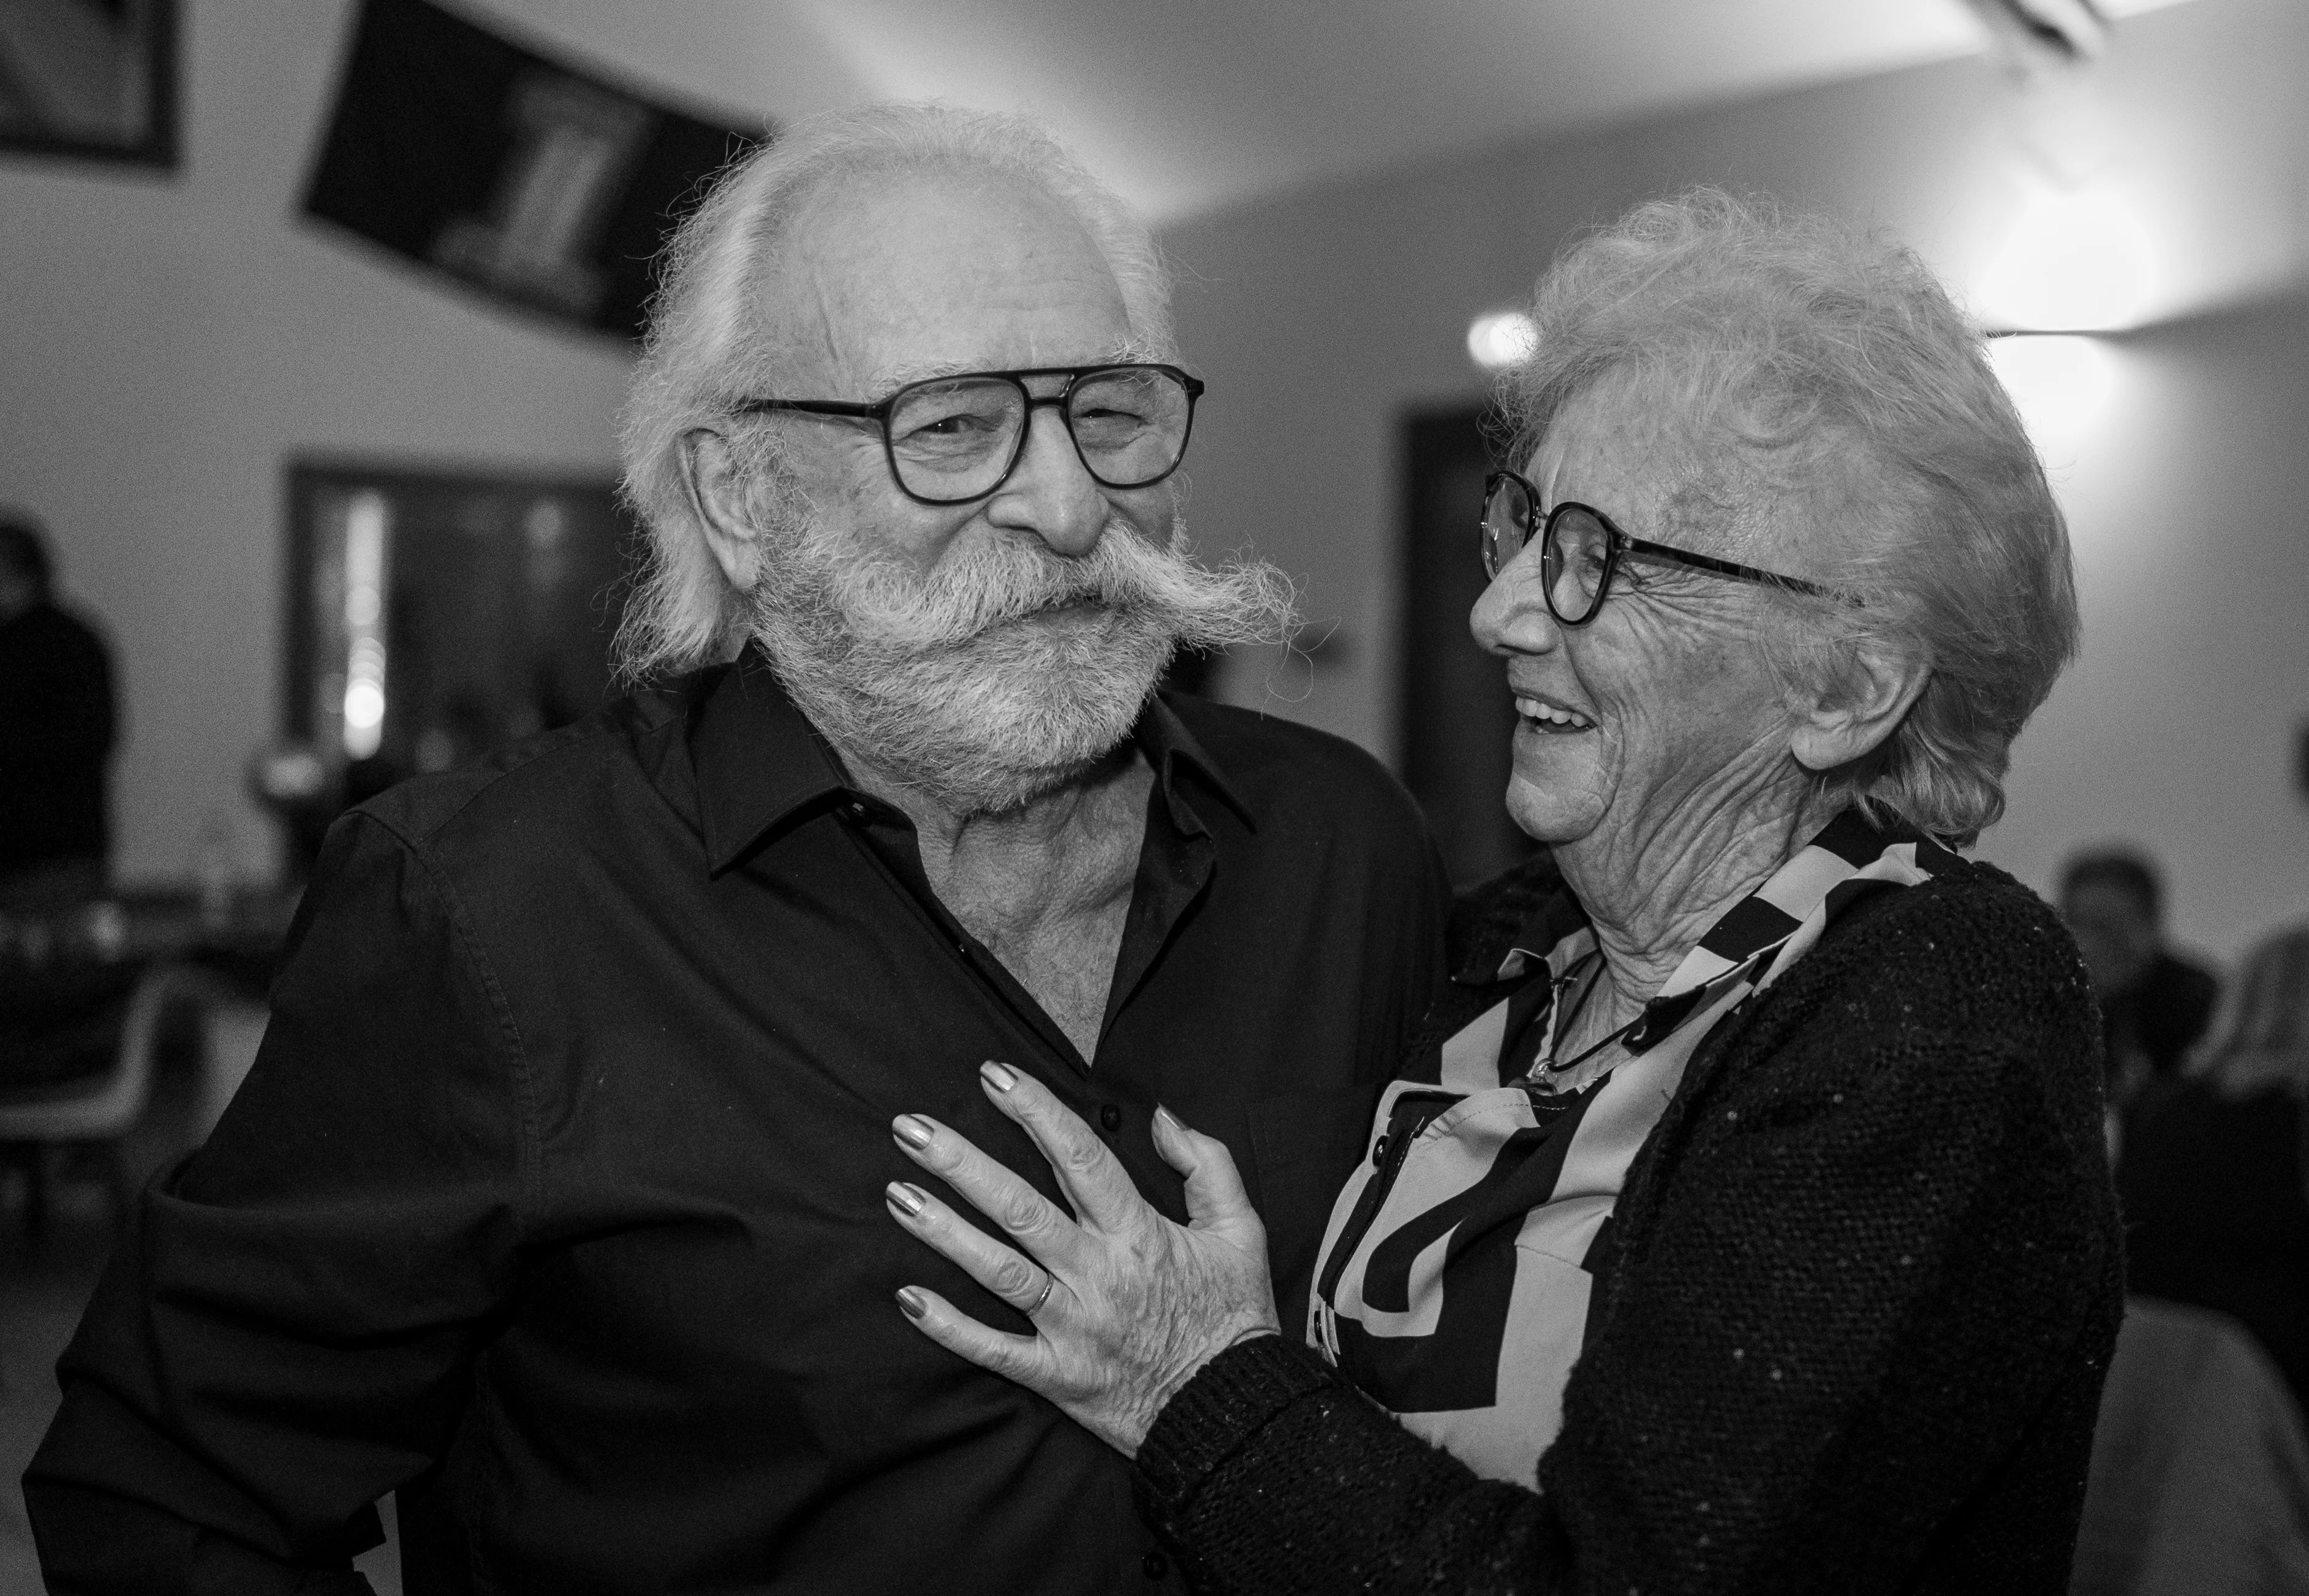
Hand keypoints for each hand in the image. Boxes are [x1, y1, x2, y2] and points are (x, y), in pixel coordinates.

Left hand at [886, 1062, 1280, 1456]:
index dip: (1035, 1111)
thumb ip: (1207, 1164)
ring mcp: (1075, 1326)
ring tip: (898, 1195)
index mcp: (1139, 1234)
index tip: (993, 1075)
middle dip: (962, 1164)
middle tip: (911, 1128)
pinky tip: (908, 1298)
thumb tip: (1163, 1117)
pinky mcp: (1060, 1375)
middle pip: (1021, 1208)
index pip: (1080, 1158)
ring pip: (1000, 1271)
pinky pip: (996, 1351)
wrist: (1234, 1414)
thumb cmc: (1234, 1319)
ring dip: (945, 1233)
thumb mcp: (1241, 1231)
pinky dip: (950, 1327)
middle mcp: (1099, 1274)